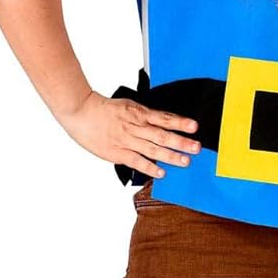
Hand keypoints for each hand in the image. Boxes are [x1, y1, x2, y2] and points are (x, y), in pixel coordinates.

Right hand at [57, 91, 200, 176]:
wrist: (81, 111)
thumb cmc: (104, 109)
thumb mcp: (128, 106)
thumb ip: (145, 115)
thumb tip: (164, 122)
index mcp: (139, 113)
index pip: (164, 118)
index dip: (180, 122)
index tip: (194, 126)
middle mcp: (135, 127)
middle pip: (162, 135)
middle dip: (181, 142)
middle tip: (196, 148)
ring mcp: (126, 140)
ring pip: (152, 148)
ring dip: (170, 155)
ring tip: (185, 161)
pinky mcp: (117, 152)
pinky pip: (136, 161)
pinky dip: (149, 167)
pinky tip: (161, 172)